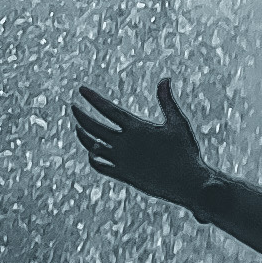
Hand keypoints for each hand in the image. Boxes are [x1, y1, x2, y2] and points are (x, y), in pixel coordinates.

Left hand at [73, 77, 215, 207]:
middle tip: (73, 106)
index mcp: (136, 128)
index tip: (82, 89)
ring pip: (92, 146)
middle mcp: (125, 144)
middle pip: (93, 127)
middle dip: (81, 115)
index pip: (108, 109)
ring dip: (83, 135)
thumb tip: (165, 79)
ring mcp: (121, 161)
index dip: (93, 98)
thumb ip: (167, 101)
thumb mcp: (177, 123)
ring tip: (78, 127)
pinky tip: (92, 151)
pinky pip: (100, 166)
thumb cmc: (186, 151)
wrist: (187, 183)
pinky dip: (92, 157)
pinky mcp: (123, 176)